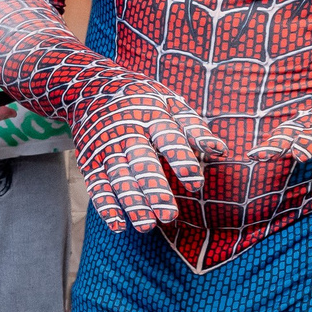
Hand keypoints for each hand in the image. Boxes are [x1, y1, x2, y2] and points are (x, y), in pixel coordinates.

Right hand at [72, 76, 228, 232]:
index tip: (195, 184)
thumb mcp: (168, 102)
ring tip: (147, 226)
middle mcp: (127, 131)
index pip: (168, 138)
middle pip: (141, 162)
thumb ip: (193, 127)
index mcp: (152, 114)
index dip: (181, 160)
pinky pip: (96, 184)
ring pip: (119, 177)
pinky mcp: (90, 161)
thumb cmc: (141, 99)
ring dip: (132, 202)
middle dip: (155, 189)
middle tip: (170, 216)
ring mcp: (106, 147)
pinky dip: (105, 205)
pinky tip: (118, 225)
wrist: (91, 86)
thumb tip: (221, 151)